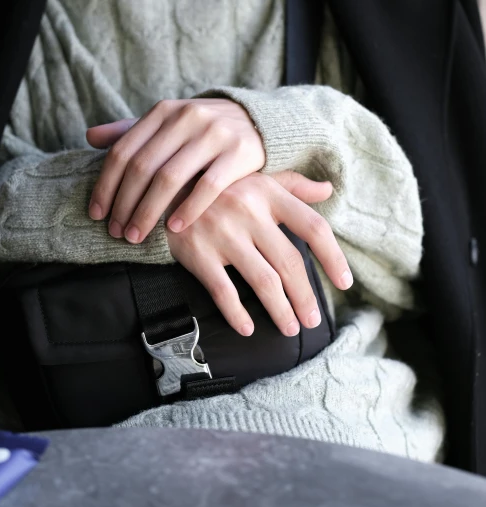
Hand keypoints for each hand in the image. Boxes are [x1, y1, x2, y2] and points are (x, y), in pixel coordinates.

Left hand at [86, 98, 264, 242]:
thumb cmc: (205, 130)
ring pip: (170, 178)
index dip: (106, 185)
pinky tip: (175, 229)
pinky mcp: (240, 153)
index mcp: (163, 111)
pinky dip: (188, 210)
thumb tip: (90, 137)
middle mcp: (186, 118)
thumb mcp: (169, 123)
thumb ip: (131, 130)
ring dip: (149, 212)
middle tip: (116, 232)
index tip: (97, 214)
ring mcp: (215, 134)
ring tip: (137, 236)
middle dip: (124, 204)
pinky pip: (208, 186)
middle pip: (143, 167)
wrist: (261, 122)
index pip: (123, 151)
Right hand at [166, 170, 352, 336]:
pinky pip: (223, 291)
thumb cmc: (217, 186)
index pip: (313, 228)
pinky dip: (237, 314)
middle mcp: (249, 212)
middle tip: (312, 321)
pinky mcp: (197, 253)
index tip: (345, 282)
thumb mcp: (255, 177)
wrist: (162, 189)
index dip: (333, 257)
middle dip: (305, 297)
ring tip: (290, 329)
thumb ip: (293, 185)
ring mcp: (223, 233)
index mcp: (268, 194)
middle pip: (290, 263)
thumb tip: (328, 190)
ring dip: (280, 311)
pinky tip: (248, 328)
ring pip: (263, 281)